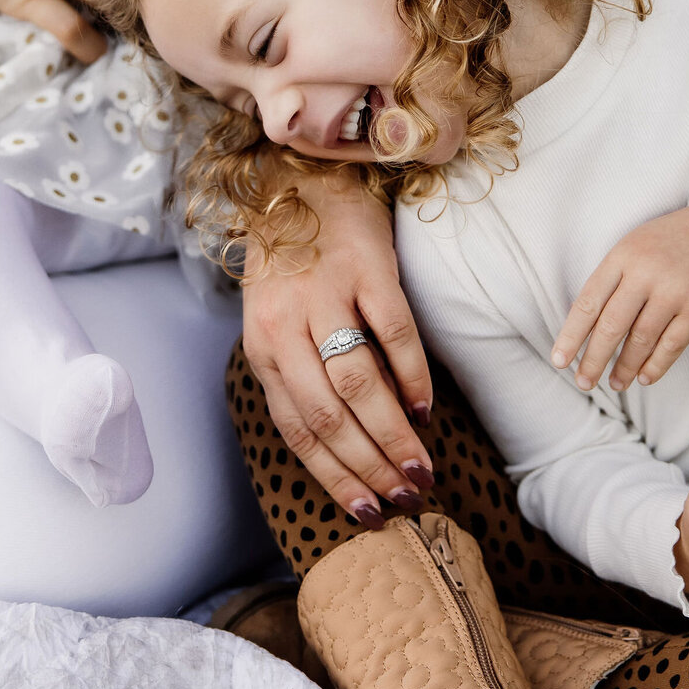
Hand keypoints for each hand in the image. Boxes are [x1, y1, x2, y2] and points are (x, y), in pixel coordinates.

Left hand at [240, 164, 434, 524]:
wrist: (300, 176)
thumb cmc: (293, 261)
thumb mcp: (278, 322)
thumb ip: (298, 376)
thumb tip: (343, 447)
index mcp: (263, 346)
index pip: (298, 430)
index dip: (333, 477)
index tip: (367, 512)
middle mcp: (286, 324)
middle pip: (328, 415)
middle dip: (369, 467)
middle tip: (406, 498)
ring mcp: (325, 293)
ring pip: (359, 383)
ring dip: (393, 435)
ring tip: (421, 468)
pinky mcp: (364, 266)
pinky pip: (393, 333)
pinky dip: (412, 376)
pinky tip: (426, 407)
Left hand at [551, 196, 688, 393]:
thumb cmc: (673, 241)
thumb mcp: (635, 245)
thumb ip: (613, 278)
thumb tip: (589, 323)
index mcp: (622, 257)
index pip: (588, 303)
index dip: (571, 335)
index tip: (559, 360)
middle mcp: (645, 274)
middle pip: (610, 326)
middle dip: (593, 359)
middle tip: (583, 382)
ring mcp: (673, 293)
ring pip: (640, 340)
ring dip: (625, 367)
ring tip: (615, 383)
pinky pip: (671, 346)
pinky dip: (655, 366)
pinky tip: (644, 378)